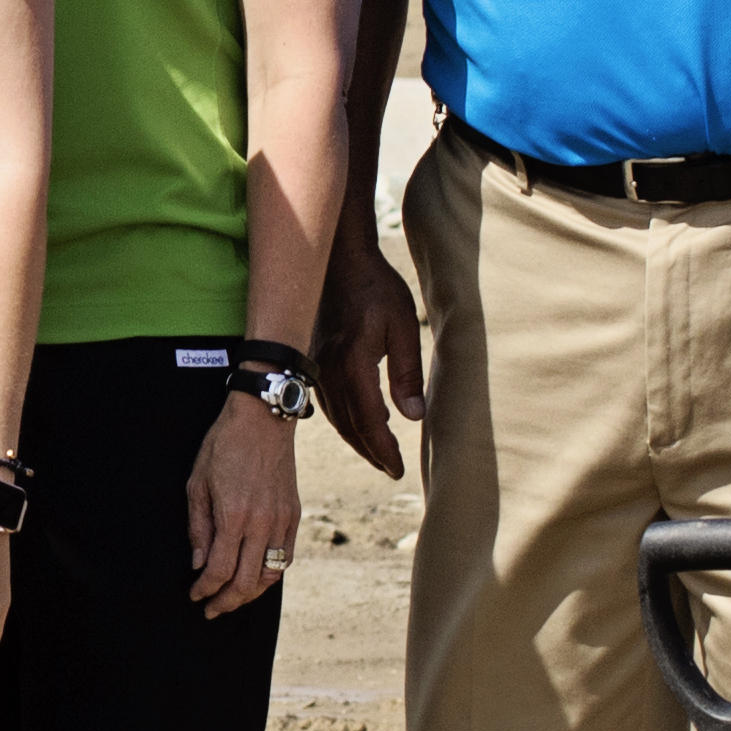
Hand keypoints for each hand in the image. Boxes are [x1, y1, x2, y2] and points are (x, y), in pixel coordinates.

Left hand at [185, 390, 300, 615]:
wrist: (263, 419)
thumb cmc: (223, 446)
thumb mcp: (197, 483)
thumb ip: (198, 528)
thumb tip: (199, 564)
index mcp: (234, 516)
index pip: (219, 570)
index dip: (205, 590)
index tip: (195, 595)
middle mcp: (262, 523)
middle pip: (246, 581)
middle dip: (226, 601)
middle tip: (211, 609)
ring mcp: (282, 520)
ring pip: (271, 575)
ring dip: (250, 594)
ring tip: (233, 597)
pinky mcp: (294, 515)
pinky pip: (286, 557)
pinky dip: (271, 574)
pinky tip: (256, 576)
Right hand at [318, 229, 426, 479]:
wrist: (339, 260)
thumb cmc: (375, 288)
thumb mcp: (402, 326)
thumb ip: (407, 373)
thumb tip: (414, 415)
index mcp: (353, 366)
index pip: (369, 422)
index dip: (384, 450)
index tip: (398, 469)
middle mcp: (330, 372)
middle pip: (349, 426)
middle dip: (371, 452)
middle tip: (390, 468)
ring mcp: (319, 367)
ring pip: (336, 417)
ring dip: (357, 439)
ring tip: (377, 453)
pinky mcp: (316, 360)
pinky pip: (328, 402)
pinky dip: (345, 420)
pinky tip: (357, 421)